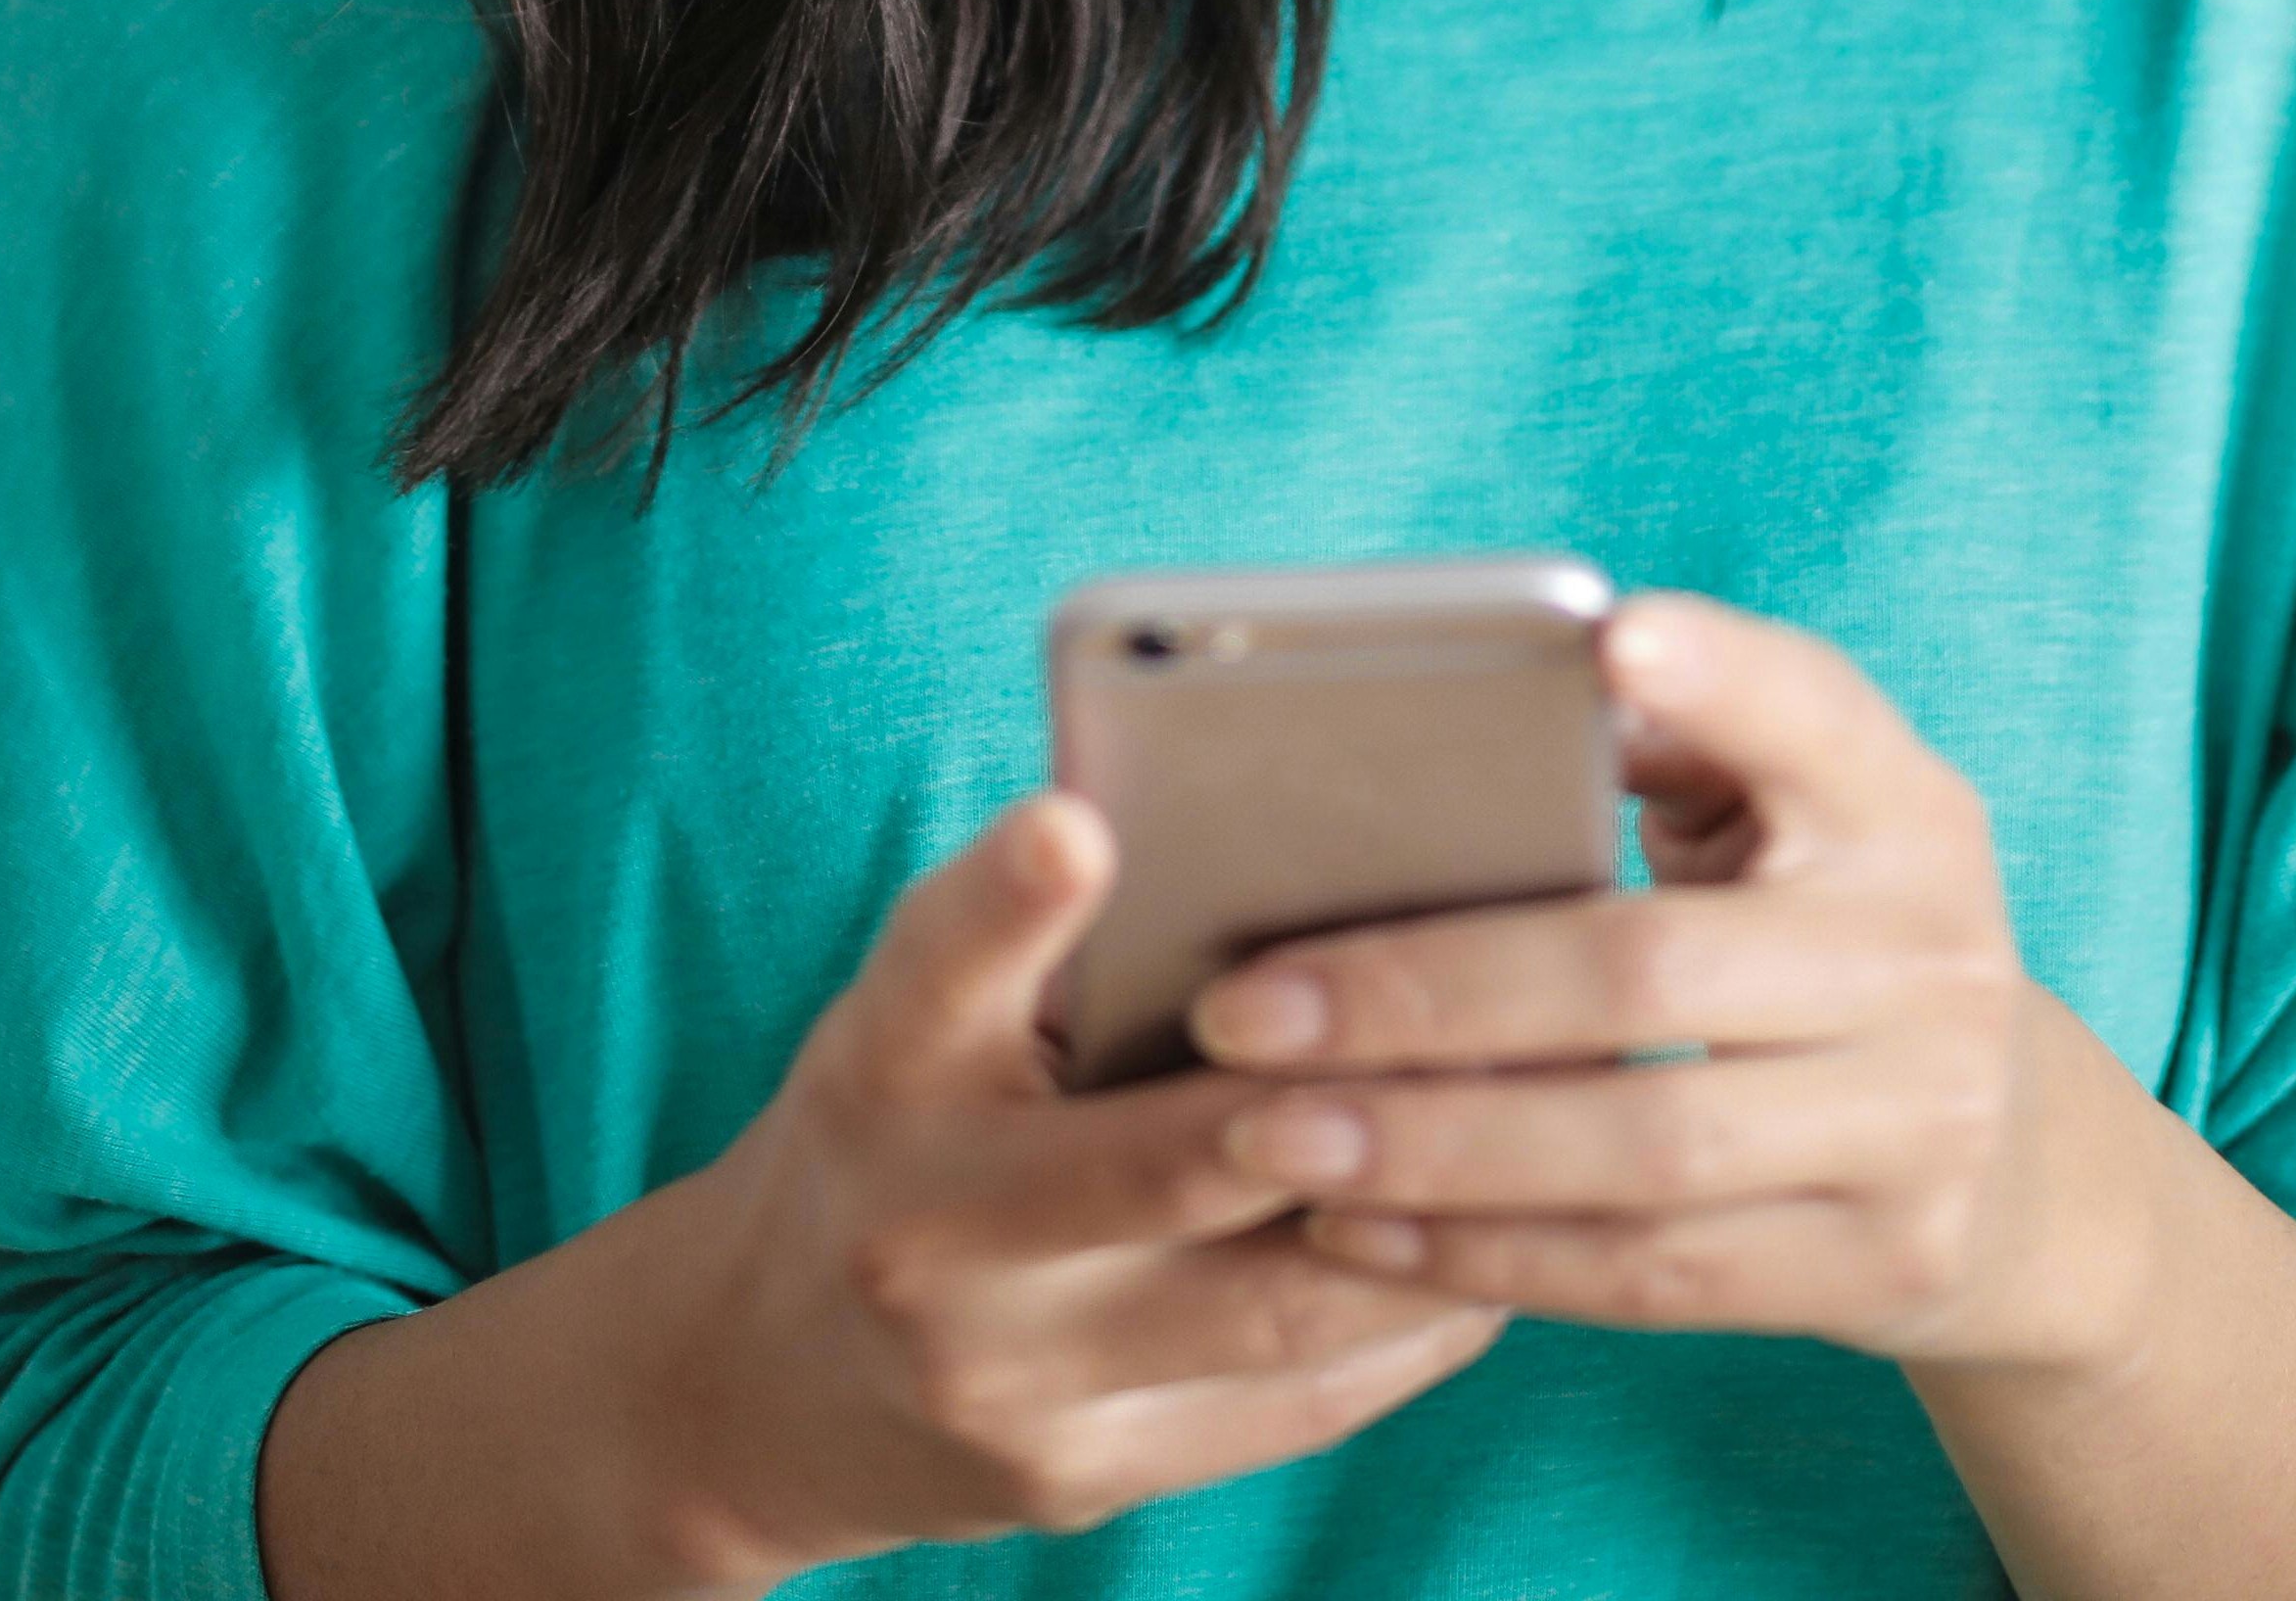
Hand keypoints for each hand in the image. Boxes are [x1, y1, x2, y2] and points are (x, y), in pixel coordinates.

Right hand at [639, 788, 1504, 1577]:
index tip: (1079, 823)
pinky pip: (1288, 1405)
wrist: (752, 1380)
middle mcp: (928, 1233)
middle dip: (1328, 1106)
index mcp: (885, 1068)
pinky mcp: (1084, 1477)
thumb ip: (1038, 937)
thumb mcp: (912, 1009)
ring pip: (1263, 1306)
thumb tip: (1258, 819)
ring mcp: (1008, 1382)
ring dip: (1418, 1223)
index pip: (937, 966)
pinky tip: (1494, 1255)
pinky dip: (1407, 1325)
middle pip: (1156, 1167)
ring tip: (1543, 1132)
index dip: (1008, 896)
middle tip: (1478, 1026)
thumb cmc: (889, 1126)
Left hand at [1186, 592, 2109, 1378]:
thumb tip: (1454, 709)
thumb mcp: (1792, 812)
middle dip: (1428, 993)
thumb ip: (1664, 741)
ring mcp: (1919, 1124)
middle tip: (1248, 1008)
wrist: (2017, 1158)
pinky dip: (1490, 1257)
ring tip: (1267, 1134)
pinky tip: (1359, 1229)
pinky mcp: (1877, 1263)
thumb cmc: (1823, 927)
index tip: (1604, 635)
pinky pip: (1652, 1273)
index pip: (1810, 712)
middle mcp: (1927, 952)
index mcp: (1898, 801)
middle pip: (1650, 972)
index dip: (1716, 674)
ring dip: (1432, 1148)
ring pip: (1639, 1148)